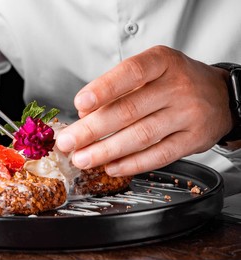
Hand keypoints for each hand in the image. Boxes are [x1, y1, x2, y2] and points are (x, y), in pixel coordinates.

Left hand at [56, 45, 232, 175]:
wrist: (220, 95)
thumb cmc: (175, 81)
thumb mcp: (151, 71)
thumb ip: (119, 89)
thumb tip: (85, 114)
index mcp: (162, 62)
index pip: (131, 73)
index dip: (103, 89)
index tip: (79, 104)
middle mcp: (177, 86)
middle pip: (129, 110)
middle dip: (92, 130)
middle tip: (68, 142)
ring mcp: (188, 114)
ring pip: (141, 136)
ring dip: (106, 151)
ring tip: (82, 158)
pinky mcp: (193, 140)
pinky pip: (159, 155)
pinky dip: (132, 164)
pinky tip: (111, 166)